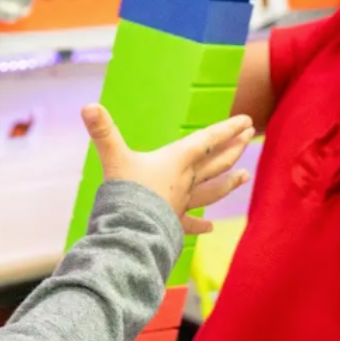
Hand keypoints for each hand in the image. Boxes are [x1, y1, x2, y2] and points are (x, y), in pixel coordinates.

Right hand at [83, 105, 254, 234]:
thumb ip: (103, 132)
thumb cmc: (125, 194)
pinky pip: (191, 224)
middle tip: (251, 135)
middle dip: (235, 147)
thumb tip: (88, 106)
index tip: (247, 121)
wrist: (130, 234)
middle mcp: (185, 181)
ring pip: (213, 191)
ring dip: (230, 182)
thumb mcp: (113, 158)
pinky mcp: (173, 224)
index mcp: (176, 161)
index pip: (208, 141)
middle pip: (217, 162)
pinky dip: (201, 225)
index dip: (227, 129)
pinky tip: (211, 228)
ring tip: (246, 175)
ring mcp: (182, 204)